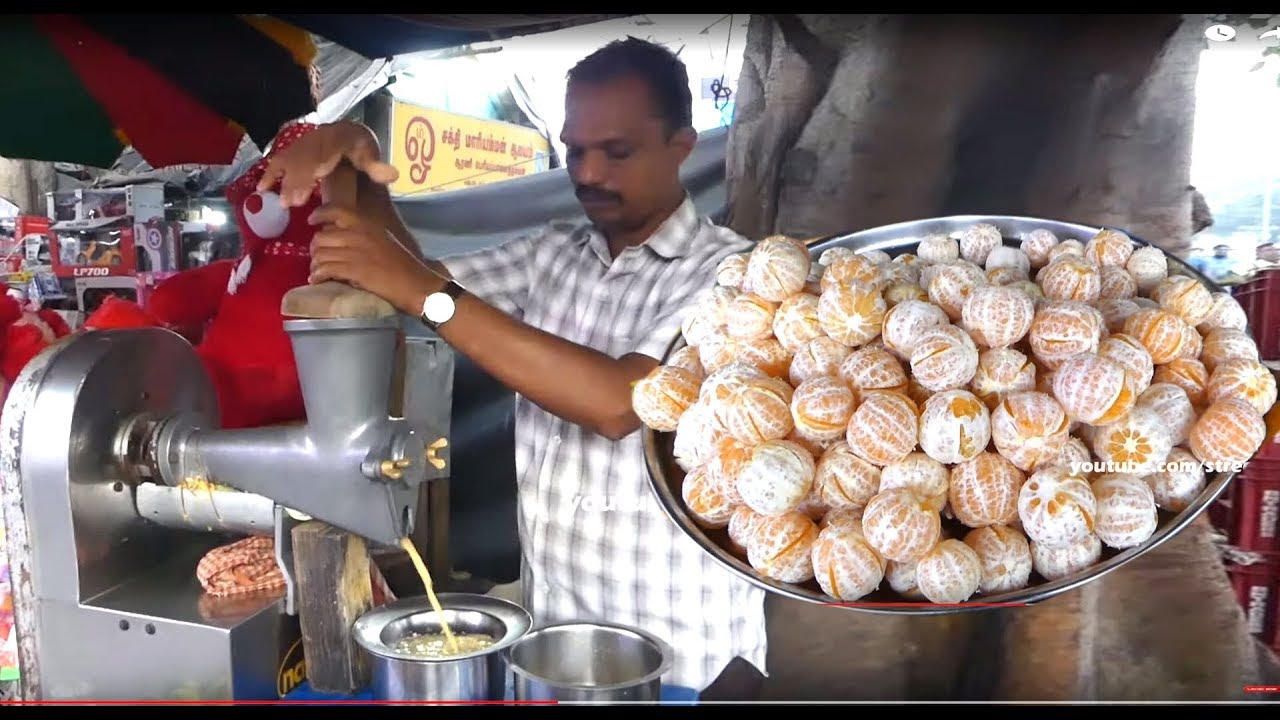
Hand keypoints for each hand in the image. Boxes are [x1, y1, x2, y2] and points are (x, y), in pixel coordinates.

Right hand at [257, 122, 399, 207]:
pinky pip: (278, 161)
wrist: (345, 130)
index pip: (325, 154)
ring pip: (290, 162)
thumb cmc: (357, 147)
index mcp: (337, 141)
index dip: (317, 167)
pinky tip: (262, 188)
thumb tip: (392, 176)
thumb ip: (376, 166)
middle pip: (304, 161)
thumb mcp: (368, 152)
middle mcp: (316, 142)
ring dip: (285, 180)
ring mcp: (301, 146)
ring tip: (282, 201)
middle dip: (298, 180)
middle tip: (293, 201)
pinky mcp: (291, 152)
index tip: (313, 180)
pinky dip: (270, 174)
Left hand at [308, 205, 439, 314]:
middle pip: (321, 237)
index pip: (336, 210)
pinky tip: (319, 281)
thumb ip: (365, 234)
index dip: (319, 215)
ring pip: (320, 254)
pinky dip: (318, 276)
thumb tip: (342, 236)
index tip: (312, 221)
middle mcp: (358, 234)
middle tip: (318, 258)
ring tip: (318, 272)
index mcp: (367, 224)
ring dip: (316, 265)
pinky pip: (325, 269)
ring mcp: (355, 252)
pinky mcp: (353, 271)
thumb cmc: (405, 264)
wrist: (417, 284)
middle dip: (315, 249)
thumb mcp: (385, 239)